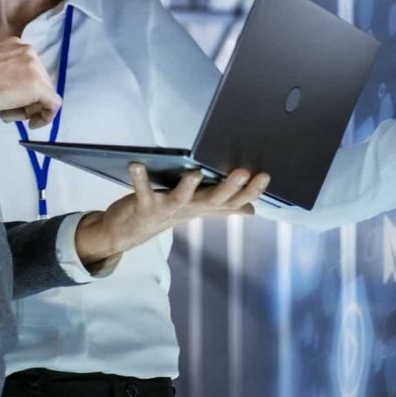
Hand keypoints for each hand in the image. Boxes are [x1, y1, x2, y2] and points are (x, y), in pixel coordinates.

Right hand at [0, 38, 61, 127]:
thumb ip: (8, 73)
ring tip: (6, 114)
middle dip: (27, 101)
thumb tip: (15, 88)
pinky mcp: (38, 85)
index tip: (11, 102)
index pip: (31, 72)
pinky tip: (31, 123)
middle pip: (41, 82)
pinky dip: (45, 117)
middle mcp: (29, 51)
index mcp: (17, 45)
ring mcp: (35, 67)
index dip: (23, 91)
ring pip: (45, 94)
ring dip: (29, 109)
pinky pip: (53, 104)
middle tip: (8, 112)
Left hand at [74, 164, 269, 266]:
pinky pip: (142, 191)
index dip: (250, 191)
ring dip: (188, 187)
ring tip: (195, 172)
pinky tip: (136, 164)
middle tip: (243, 172)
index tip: (265, 176)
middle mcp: (189, 209)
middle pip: (213, 201)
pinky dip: (139, 178)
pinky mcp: (144, 206)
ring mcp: (166, 209)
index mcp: (204, 206)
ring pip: (181, 199)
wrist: (130, 231)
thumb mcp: (198, 208)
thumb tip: (251, 209)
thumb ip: (224, 207)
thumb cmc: (167, 212)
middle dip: (229, 188)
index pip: (234, 201)